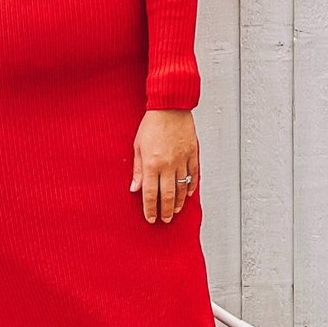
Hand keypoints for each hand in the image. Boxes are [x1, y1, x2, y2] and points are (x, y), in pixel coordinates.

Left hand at [131, 108, 199, 224]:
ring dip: (179, 202)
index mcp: (151, 164)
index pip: (150, 194)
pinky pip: (193, 175)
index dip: (150, 208)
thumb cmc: (152, 124)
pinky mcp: (192, 154)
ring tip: (176, 211)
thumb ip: (138, 169)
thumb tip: (135, 188)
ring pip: (182, 188)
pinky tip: (189, 194)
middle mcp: (168, 165)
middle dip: (166, 210)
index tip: (151, 218)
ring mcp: (182, 160)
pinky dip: (191, 186)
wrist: (170, 107)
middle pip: (168, 195)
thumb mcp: (138, 146)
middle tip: (165, 219)